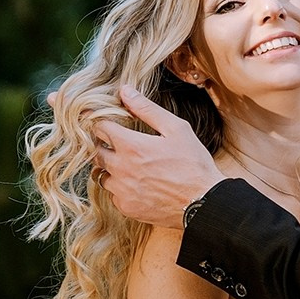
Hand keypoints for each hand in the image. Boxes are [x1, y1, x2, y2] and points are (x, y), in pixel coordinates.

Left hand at [92, 84, 226, 228]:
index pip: (99, 128)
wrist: (204, 202)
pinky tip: (138, 185)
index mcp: (131, 146)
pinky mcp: (127, 207)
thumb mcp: (176, 129)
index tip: (104, 123)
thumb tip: (125, 91)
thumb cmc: (193, 164)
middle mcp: (121, 168)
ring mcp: (122, 190)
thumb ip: (147, 109)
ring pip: (101, 175)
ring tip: (129, 166)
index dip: (101, 122)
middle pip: (96, 152)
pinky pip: (113, 195)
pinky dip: (120, 189)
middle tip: (119, 145)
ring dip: (110, 168)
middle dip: (103, 145)